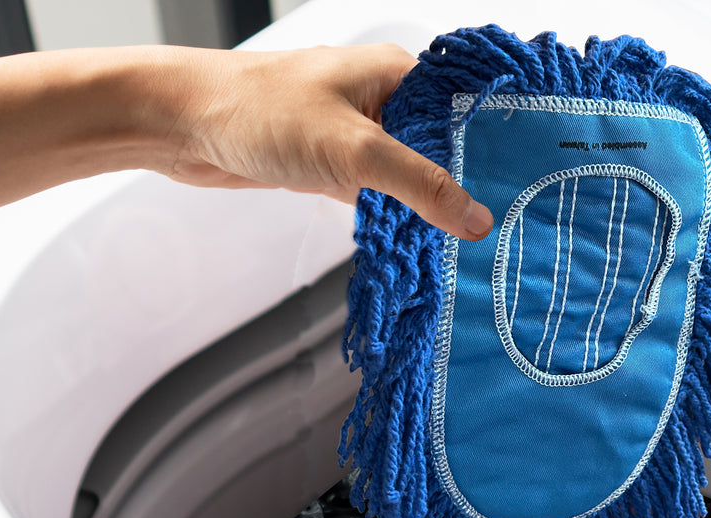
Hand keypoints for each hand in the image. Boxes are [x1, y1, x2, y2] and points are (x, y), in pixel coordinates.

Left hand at [162, 43, 493, 240]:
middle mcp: (382, 101)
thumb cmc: (258, 111)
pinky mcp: (331, 166)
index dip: (497, 149)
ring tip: (470, 248)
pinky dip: (394, 218)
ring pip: (409, 176)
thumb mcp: (353, 150)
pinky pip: (378, 195)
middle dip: (466, 189)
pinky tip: (418, 246)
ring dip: (428, 209)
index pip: (467, 111)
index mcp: (397, 76)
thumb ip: (418, 186)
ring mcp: (356, 135)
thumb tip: (474, 218)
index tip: (528, 189)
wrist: (181, 124)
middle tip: (504, 232)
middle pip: (443, 149)